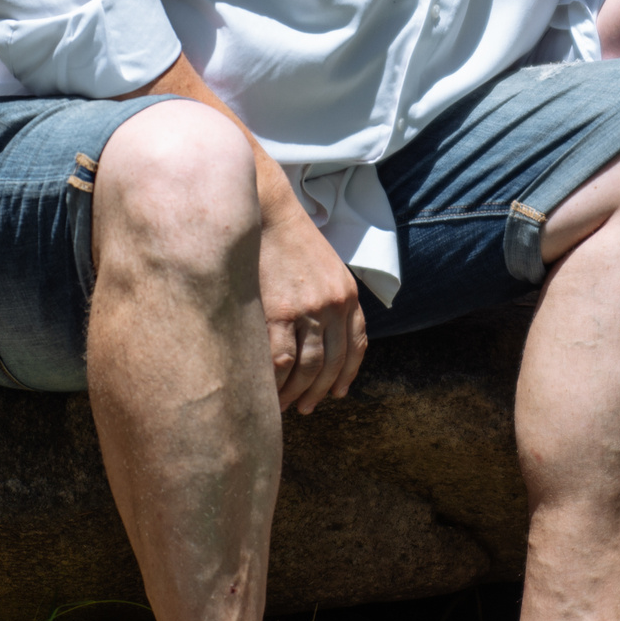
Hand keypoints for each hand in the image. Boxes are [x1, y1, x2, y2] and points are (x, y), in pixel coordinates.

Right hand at [257, 197, 365, 413]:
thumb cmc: (287, 238)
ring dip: (297, 394)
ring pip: (307, 368)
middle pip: (332, 363)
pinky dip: (275, 384)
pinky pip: (280, 361)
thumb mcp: (324, 266)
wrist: (263, 211)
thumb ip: (330, 297)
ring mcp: (307, 310)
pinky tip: (266, 393)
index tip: (337, 392)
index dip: (347, 374)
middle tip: (307, 409)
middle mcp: (333, 304)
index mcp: (348, 294)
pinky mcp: (277, 312)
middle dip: (319, 391)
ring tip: (284, 407)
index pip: (356, 345)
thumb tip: (323, 334)